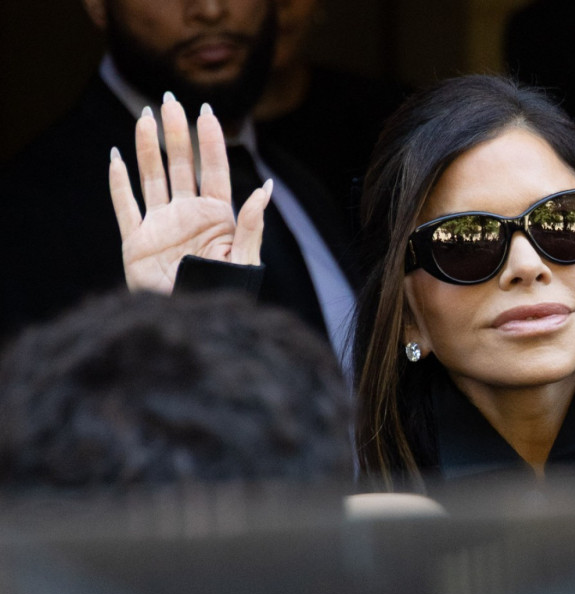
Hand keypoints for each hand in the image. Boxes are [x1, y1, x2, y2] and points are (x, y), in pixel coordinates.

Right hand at [108, 93, 270, 293]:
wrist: (191, 322)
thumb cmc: (224, 294)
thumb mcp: (244, 260)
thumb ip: (251, 225)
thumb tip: (266, 189)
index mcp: (217, 217)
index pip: (214, 171)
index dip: (211, 141)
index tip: (207, 111)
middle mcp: (188, 214)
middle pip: (181, 165)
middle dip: (177, 133)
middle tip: (169, 99)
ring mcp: (161, 225)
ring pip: (152, 177)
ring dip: (147, 147)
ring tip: (144, 116)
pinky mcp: (136, 241)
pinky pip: (125, 206)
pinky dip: (119, 183)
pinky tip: (116, 157)